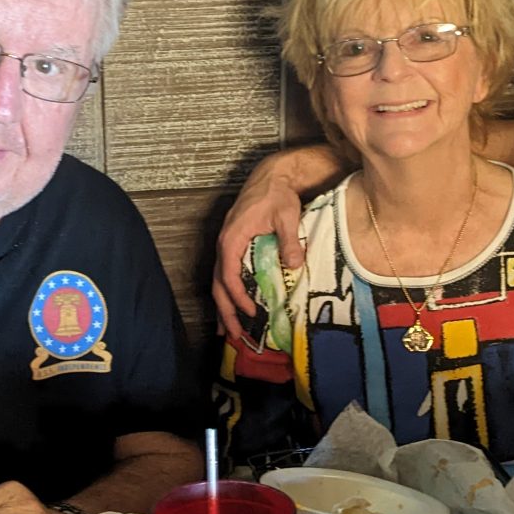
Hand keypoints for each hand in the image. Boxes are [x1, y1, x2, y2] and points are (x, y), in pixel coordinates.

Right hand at [212, 158, 306, 343]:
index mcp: (232, 240)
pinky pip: (227, 275)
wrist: (271, 176)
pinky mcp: (234, 246)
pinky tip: (236, 307)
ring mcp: (227, 246)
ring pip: (220, 283)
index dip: (239, 298)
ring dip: (224, 308)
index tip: (252, 313)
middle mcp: (224, 245)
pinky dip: (229, 294)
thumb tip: (294, 265)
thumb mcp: (286, 215)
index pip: (229, 277)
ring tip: (230, 331)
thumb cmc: (277, 194)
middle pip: (219, 286)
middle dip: (225, 312)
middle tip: (234, 337)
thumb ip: (289, 240)